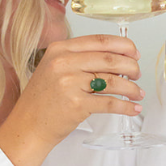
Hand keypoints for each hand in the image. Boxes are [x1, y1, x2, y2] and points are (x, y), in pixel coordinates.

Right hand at [0, 34, 143, 165]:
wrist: (28, 125)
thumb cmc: (43, 99)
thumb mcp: (54, 69)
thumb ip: (80, 60)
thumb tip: (116, 60)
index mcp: (59, 49)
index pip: (99, 40)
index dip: (123, 46)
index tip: (134, 52)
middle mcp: (63, 63)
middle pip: (110, 59)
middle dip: (131, 66)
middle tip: (137, 74)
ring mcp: (70, 83)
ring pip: (113, 81)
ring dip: (131, 87)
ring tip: (137, 93)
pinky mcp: (77, 104)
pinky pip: (110, 103)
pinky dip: (126, 106)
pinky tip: (133, 108)